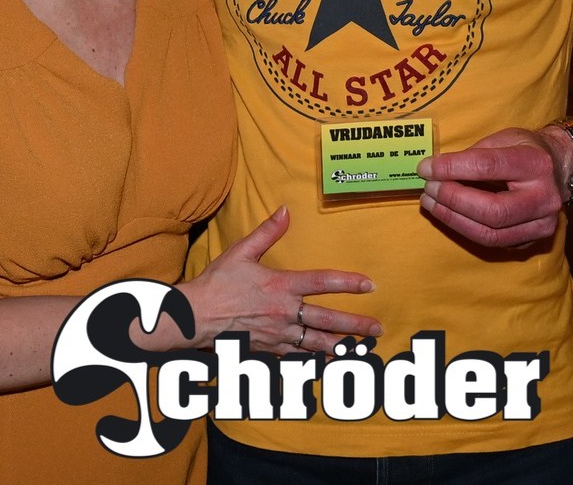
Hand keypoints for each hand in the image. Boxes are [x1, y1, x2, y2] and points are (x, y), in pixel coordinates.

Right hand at [178, 207, 380, 354]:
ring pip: (316, 343)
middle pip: (327, 320)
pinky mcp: (269, 350)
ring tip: (361, 349)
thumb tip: (285, 210)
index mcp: (280, 285)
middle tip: (377, 329)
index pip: (322, 282)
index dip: (348, 283)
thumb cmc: (217, 283)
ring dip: (341, 346)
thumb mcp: (241, 252)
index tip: (370, 285)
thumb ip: (267, 232)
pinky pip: (298, 358)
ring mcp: (278, 334)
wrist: (195, 317)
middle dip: (355, 325)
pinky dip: (315, 361)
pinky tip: (329, 363)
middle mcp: (284, 312)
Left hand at [417, 127, 569, 247]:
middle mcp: (543, 198)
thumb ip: (474, 154)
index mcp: (536, 164)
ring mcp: (541, 224)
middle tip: (428, 188)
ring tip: (431, 203)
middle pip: (491, 210)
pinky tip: (449, 215)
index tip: (426, 168)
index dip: (452, 168)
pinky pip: (492, 242)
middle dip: (452, 200)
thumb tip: (435, 170)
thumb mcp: (504, 138)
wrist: (560, 169)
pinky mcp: (532, 241)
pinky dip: (465, 229)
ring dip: (453, 219)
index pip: (488, 167)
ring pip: (490, 234)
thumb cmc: (526, 149)